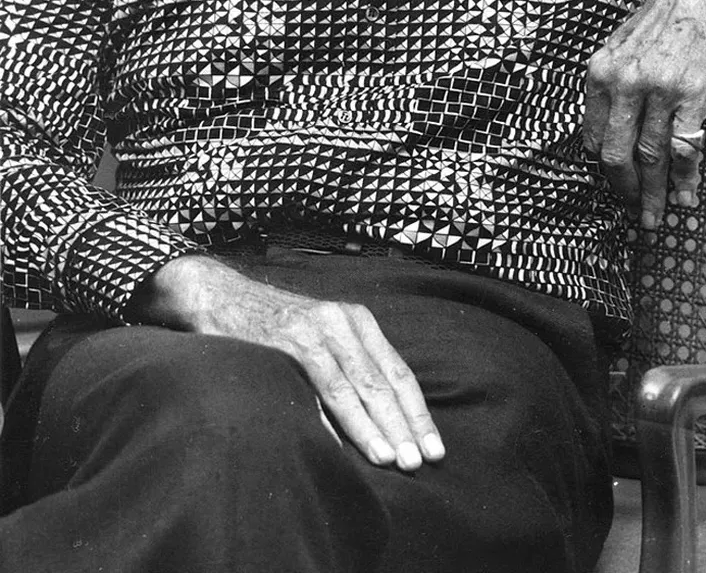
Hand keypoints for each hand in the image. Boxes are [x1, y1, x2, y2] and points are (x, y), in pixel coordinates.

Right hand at [128, 254, 444, 471]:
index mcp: (357, 321)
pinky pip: (319, 384)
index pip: (398, 373)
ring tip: (392, 459)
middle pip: (383, 382)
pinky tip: (345, 447)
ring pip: (354, 386)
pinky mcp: (289, 339)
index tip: (435, 449)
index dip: (418, 414)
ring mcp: (316, 329)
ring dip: (374, 427)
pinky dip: (334, 417)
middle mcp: (343, 321)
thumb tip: (381, 420)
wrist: (219, 293)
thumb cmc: (273, 325)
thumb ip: (348, 366)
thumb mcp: (320, 336)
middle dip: (404, 426)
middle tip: (421, 462)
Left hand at [583, 0, 705, 228]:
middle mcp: (624, 83)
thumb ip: (611, 85)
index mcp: (600, 72)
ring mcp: (657, 91)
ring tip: (654, 217)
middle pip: (616, 154)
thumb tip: (606, 128)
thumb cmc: (664, 21)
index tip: (613, 184)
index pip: (593, 136)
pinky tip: (684, 196)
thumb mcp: (622, 47)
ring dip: (653, 194)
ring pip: (650, 157)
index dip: (602, 167)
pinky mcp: (690, 95)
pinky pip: (683, 148)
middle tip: (633, 212)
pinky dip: (684, 179)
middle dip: (624, 190)